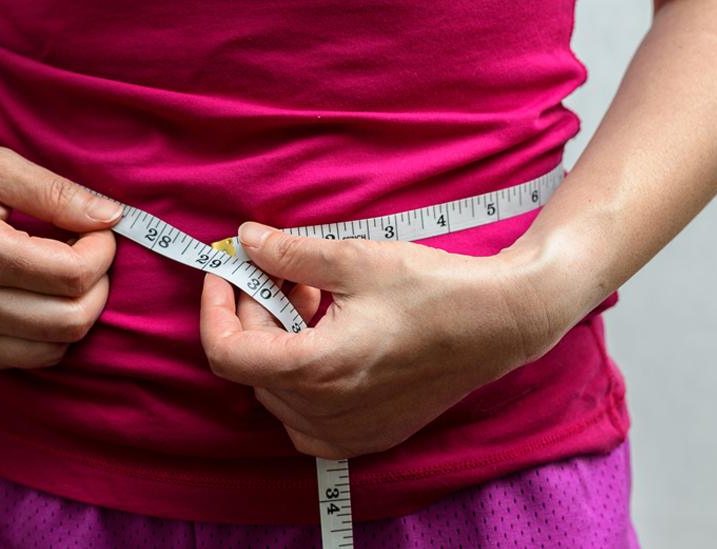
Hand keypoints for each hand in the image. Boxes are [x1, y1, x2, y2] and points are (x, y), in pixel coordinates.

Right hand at [0, 132, 122, 368]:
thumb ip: (57, 193)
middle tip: (87, 249)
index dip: (102, 250)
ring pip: (56, 347)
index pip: (72, 274)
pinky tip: (40, 293)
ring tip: (63, 270)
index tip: (98, 226)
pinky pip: (29, 358)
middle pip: (72, 319)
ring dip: (77, 309)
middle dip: (98, 284)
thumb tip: (110, 218)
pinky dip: (50, 331)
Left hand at [200, 222, 577, 458]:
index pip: (226, 352)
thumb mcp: (355, 260)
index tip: (227, 271)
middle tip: (285, 273)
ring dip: (279, 342)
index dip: (215, 307)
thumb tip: (247, 241)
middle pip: (252, 366)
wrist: (501, 324)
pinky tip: (328, 336)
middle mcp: (325, 415)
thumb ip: (289, 254)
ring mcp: (346, 434)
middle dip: (255, 313)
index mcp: (316, 371)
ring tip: (315, 299)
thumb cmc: (436, 290)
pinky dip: (301, 375)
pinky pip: (304, 415)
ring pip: (275, 391)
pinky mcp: (366, 437)